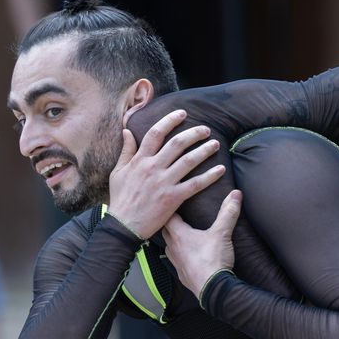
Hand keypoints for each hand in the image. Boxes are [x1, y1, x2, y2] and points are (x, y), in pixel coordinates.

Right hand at [106, 109, 224, 238]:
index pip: (156, 133)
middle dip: (194, 133)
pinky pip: (195, 184)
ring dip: (204, 150)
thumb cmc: (120, 199)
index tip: (182, 113)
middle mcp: (153, 168)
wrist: (124, 225)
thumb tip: (127, 131)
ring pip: (188, 161)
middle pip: (177, 143)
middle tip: (205, 129)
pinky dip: (209, 176)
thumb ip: (126, 151)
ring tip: (215, 144)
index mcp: (140, 160)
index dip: (170, 120)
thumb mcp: (117, 172)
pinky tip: (220, 170)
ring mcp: (164, 183)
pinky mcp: (173, 198)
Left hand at [162, 189, 240, 297]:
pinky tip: (188, 256)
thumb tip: (235, 194)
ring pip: (169, 247)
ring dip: (173, 241)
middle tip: (176, 216)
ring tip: (181, 236)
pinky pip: (176, 262)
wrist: (212, 289)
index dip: (171, 209)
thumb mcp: (222, 233)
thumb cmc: (212, 260)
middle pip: (165, 232)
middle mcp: (173, 248)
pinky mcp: (182, 275)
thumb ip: (228, 213)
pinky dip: (180, 257)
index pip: (168, 217)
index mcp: (179, 235)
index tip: (175, 202)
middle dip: (169, 223)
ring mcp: (176, 263)